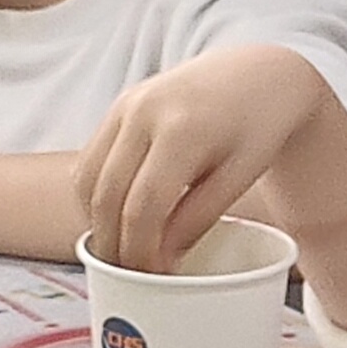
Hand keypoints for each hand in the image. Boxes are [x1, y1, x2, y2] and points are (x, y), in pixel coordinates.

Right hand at [77, 44, 339, 270]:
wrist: (259, 70)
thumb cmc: (259, 126)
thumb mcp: (241, 175)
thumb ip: (199, 217)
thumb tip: (160, 261)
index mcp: (183, 130)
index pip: (143, 207)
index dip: (141, 251)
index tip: (153, 277)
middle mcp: (144, 112)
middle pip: (107, 197)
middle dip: (113, 245)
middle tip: (131, 276)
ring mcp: (125, 105)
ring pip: (87, 179)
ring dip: (97, 222)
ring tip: (124, 251)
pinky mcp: (119, 106)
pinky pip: (89, 160)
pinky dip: (94, 196)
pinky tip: (117, 218)